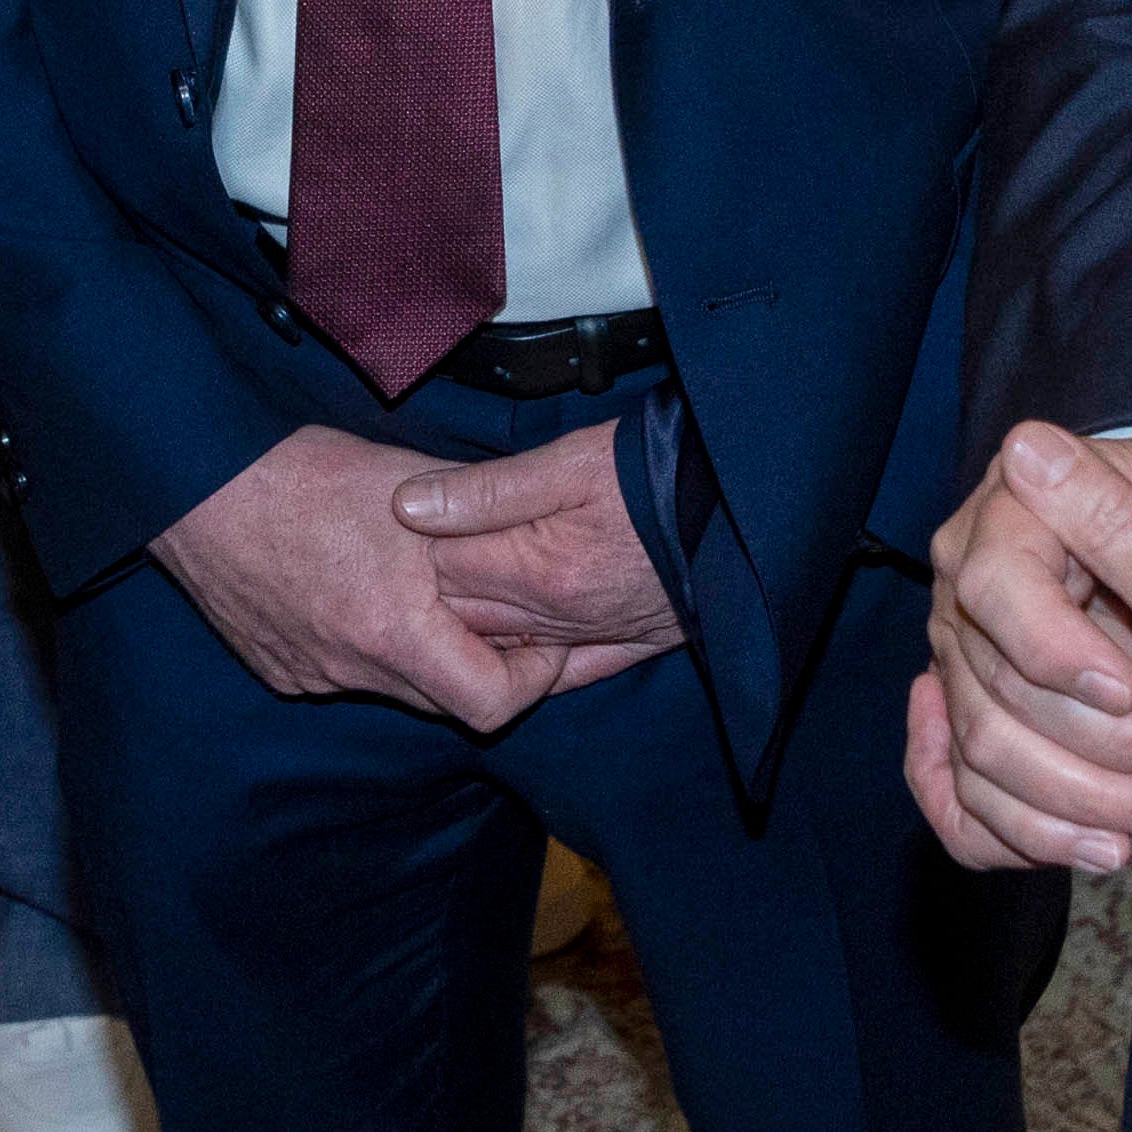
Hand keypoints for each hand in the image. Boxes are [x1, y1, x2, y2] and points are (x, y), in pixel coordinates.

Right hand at [153, 427, 577, 726]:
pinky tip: (351, 590)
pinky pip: (341, 673)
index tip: (540, 644)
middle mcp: (351, 668)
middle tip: (492, 610)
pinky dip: (362, 646)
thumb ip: (478, 516)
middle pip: (444, 699)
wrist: (194, 485)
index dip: (532, 682)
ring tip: (412, 588)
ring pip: (392, 685)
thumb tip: (539, 524)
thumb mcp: (409, 481)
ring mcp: (310, 674)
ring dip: (416, 651)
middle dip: (478, 662)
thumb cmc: (302, 474)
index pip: (492, 705)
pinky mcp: (277, 669)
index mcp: (393, 630)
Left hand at [393, 420, 685, 694]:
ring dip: (472, 636)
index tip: (390, 533)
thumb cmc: (653, 470)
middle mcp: (562, 615)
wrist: (741, 502)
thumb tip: (407, 507)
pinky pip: (571, 670)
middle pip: (470, 617)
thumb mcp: (568, 461)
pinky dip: (536, 668)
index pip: (447, 570)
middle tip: (397, 575)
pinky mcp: (634, 641)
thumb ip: (486, 490)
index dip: (413, 550)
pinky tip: (513, 659)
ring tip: (435, 616)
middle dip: (430, 597)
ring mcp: (597, 634)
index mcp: (539, 569)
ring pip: (511, 650)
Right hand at [907, 426, 1131, 875]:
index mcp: (1012, 510)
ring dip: (1075, 804)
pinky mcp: (967, 726)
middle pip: (991, 685)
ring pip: (982, 754)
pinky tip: (1106, 848)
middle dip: (1095, 743)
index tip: (1131, 690)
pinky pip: (964, 801)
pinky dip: (1025, 835)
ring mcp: (958, 664)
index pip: (995, 583)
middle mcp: (965, 588)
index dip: (1052, 647)